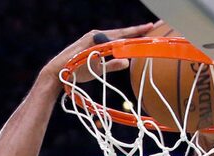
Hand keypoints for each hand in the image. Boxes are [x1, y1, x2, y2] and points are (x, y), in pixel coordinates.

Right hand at [40, 23, 154, 83]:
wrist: (58, 73)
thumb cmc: (76, 70)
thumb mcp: (99, 69)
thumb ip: (112, 64)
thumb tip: (128, 62)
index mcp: (100, 40)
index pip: (121, 36)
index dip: (136, 33)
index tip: (151, 28)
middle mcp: (98, 35)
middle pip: (122, 32)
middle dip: (138, 29)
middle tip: (154, 25)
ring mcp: (94, 37)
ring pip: (117, 35)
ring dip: (132, 32)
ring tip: (147, 29)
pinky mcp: (90, 41)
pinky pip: (109, 41)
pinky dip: (121, 40)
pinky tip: (131, 41)